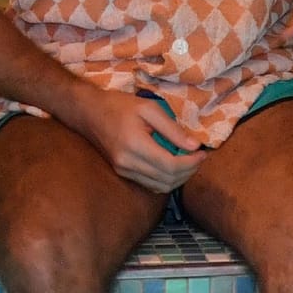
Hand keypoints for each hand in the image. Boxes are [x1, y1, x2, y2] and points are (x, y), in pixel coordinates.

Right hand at [71, 88, 205, 193]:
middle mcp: (128, 163)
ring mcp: (123, 171)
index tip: (202, 153)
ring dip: (179, 178)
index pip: (170, 166)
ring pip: (160, 187)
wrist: (89, 113)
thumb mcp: (149, 109)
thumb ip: (172, 129)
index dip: (191, 163)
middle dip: (188, 171)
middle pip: (167, 180)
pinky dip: (166, 179)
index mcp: (135, 145)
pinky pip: (150, 185)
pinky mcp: (122, 173)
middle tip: (199, 157)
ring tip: (188, 161)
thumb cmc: (119, 106)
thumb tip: (194, 146)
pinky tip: (173, 165)